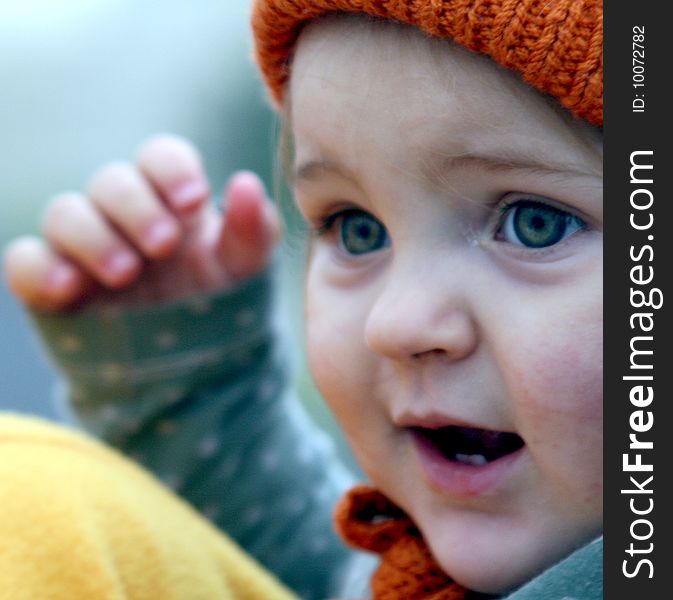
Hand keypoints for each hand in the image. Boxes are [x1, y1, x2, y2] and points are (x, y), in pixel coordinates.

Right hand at [3, 135, 279, 311]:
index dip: (171, 169)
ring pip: (64, 213)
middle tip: (163, 245)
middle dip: (135, 207)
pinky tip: (68, 288)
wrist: (188, 357)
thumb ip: (253, 229)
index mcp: (170, 199)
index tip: (194, 200)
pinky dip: (38, 268)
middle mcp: (123, 214)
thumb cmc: (218, 298)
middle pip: (110, 181)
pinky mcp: (51, 282)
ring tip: (125, 273)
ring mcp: (83, 245)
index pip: (160, 157)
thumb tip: (246, 183)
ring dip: (92, 237)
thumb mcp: (245, 269)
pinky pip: (24, 260)